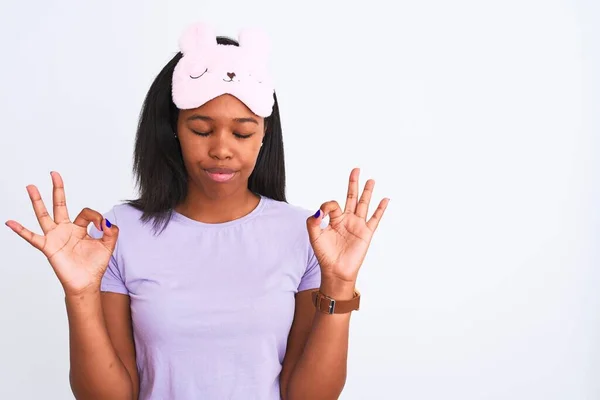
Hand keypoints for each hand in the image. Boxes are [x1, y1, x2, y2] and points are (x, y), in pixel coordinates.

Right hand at [5, 171, 118, 295]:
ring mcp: (55, 237)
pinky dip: (21, 230)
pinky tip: (10, 222)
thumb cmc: (95, 265)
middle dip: (57, 189)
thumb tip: (106, 221)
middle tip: (53, 173)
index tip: (102, 226)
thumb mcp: (108, 245)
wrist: (86, 283)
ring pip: (44, 215)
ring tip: (30, 186)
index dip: (96, 216)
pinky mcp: (48, 247)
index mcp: (80, 228)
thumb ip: (111, 231)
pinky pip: (32, 237)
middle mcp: (66, 229)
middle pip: (59, 204)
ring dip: (37, 201)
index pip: (86, 212)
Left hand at [306, 168, 388, 291]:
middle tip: (356, 169)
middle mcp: (347, 219)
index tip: (322, 216)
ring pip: (363, 204)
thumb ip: (313, 222)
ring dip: (367, 192)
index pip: (332, 204)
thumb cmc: (325, 255)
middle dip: (353, 183)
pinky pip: (375, 218)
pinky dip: (380, 209)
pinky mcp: (366, 233)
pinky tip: (385, 199)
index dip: (327, 206)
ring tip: (371, 179)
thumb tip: (319, 211)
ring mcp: (358, 225)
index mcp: (334, 219)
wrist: (336, 270)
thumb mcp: (314, 237)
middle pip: (351, 197)